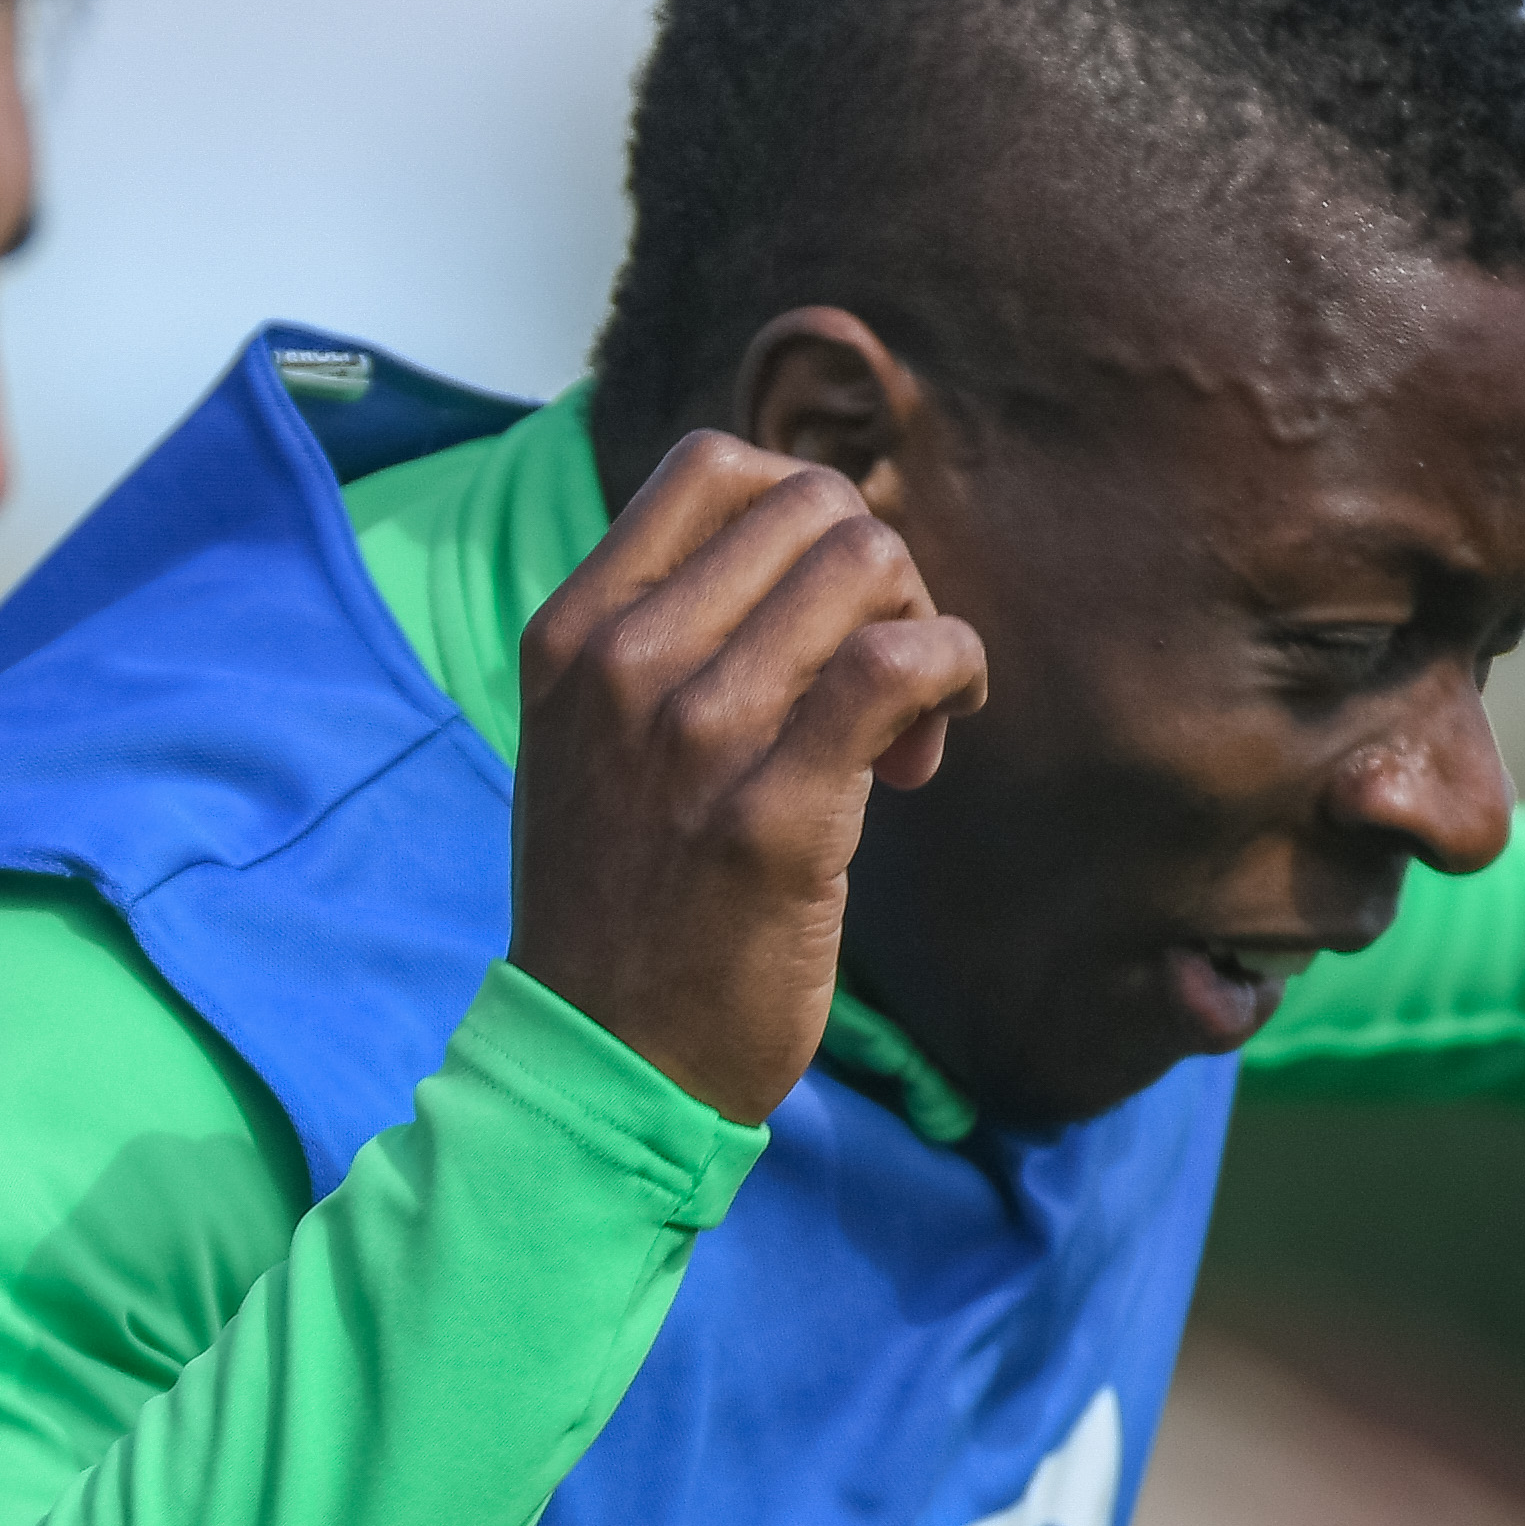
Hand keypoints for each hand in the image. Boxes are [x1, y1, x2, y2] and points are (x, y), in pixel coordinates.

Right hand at [506, 435, 991, 1123]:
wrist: (603, 1059)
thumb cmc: (625, 896)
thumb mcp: (594, 737)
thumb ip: (664, 634)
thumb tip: (809, 550)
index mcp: (573, 632)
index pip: (713, 466)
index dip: (807, 511)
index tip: (825, 606)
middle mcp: (622, 665)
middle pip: (811, 506)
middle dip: (878, 574)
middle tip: (882, 681)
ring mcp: (694, 736)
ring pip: (864, 565)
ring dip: (923, 626)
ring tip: (906, 728)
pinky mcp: (774, 818)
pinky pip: (901, 663)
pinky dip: (951, 670)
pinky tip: (932, 735)